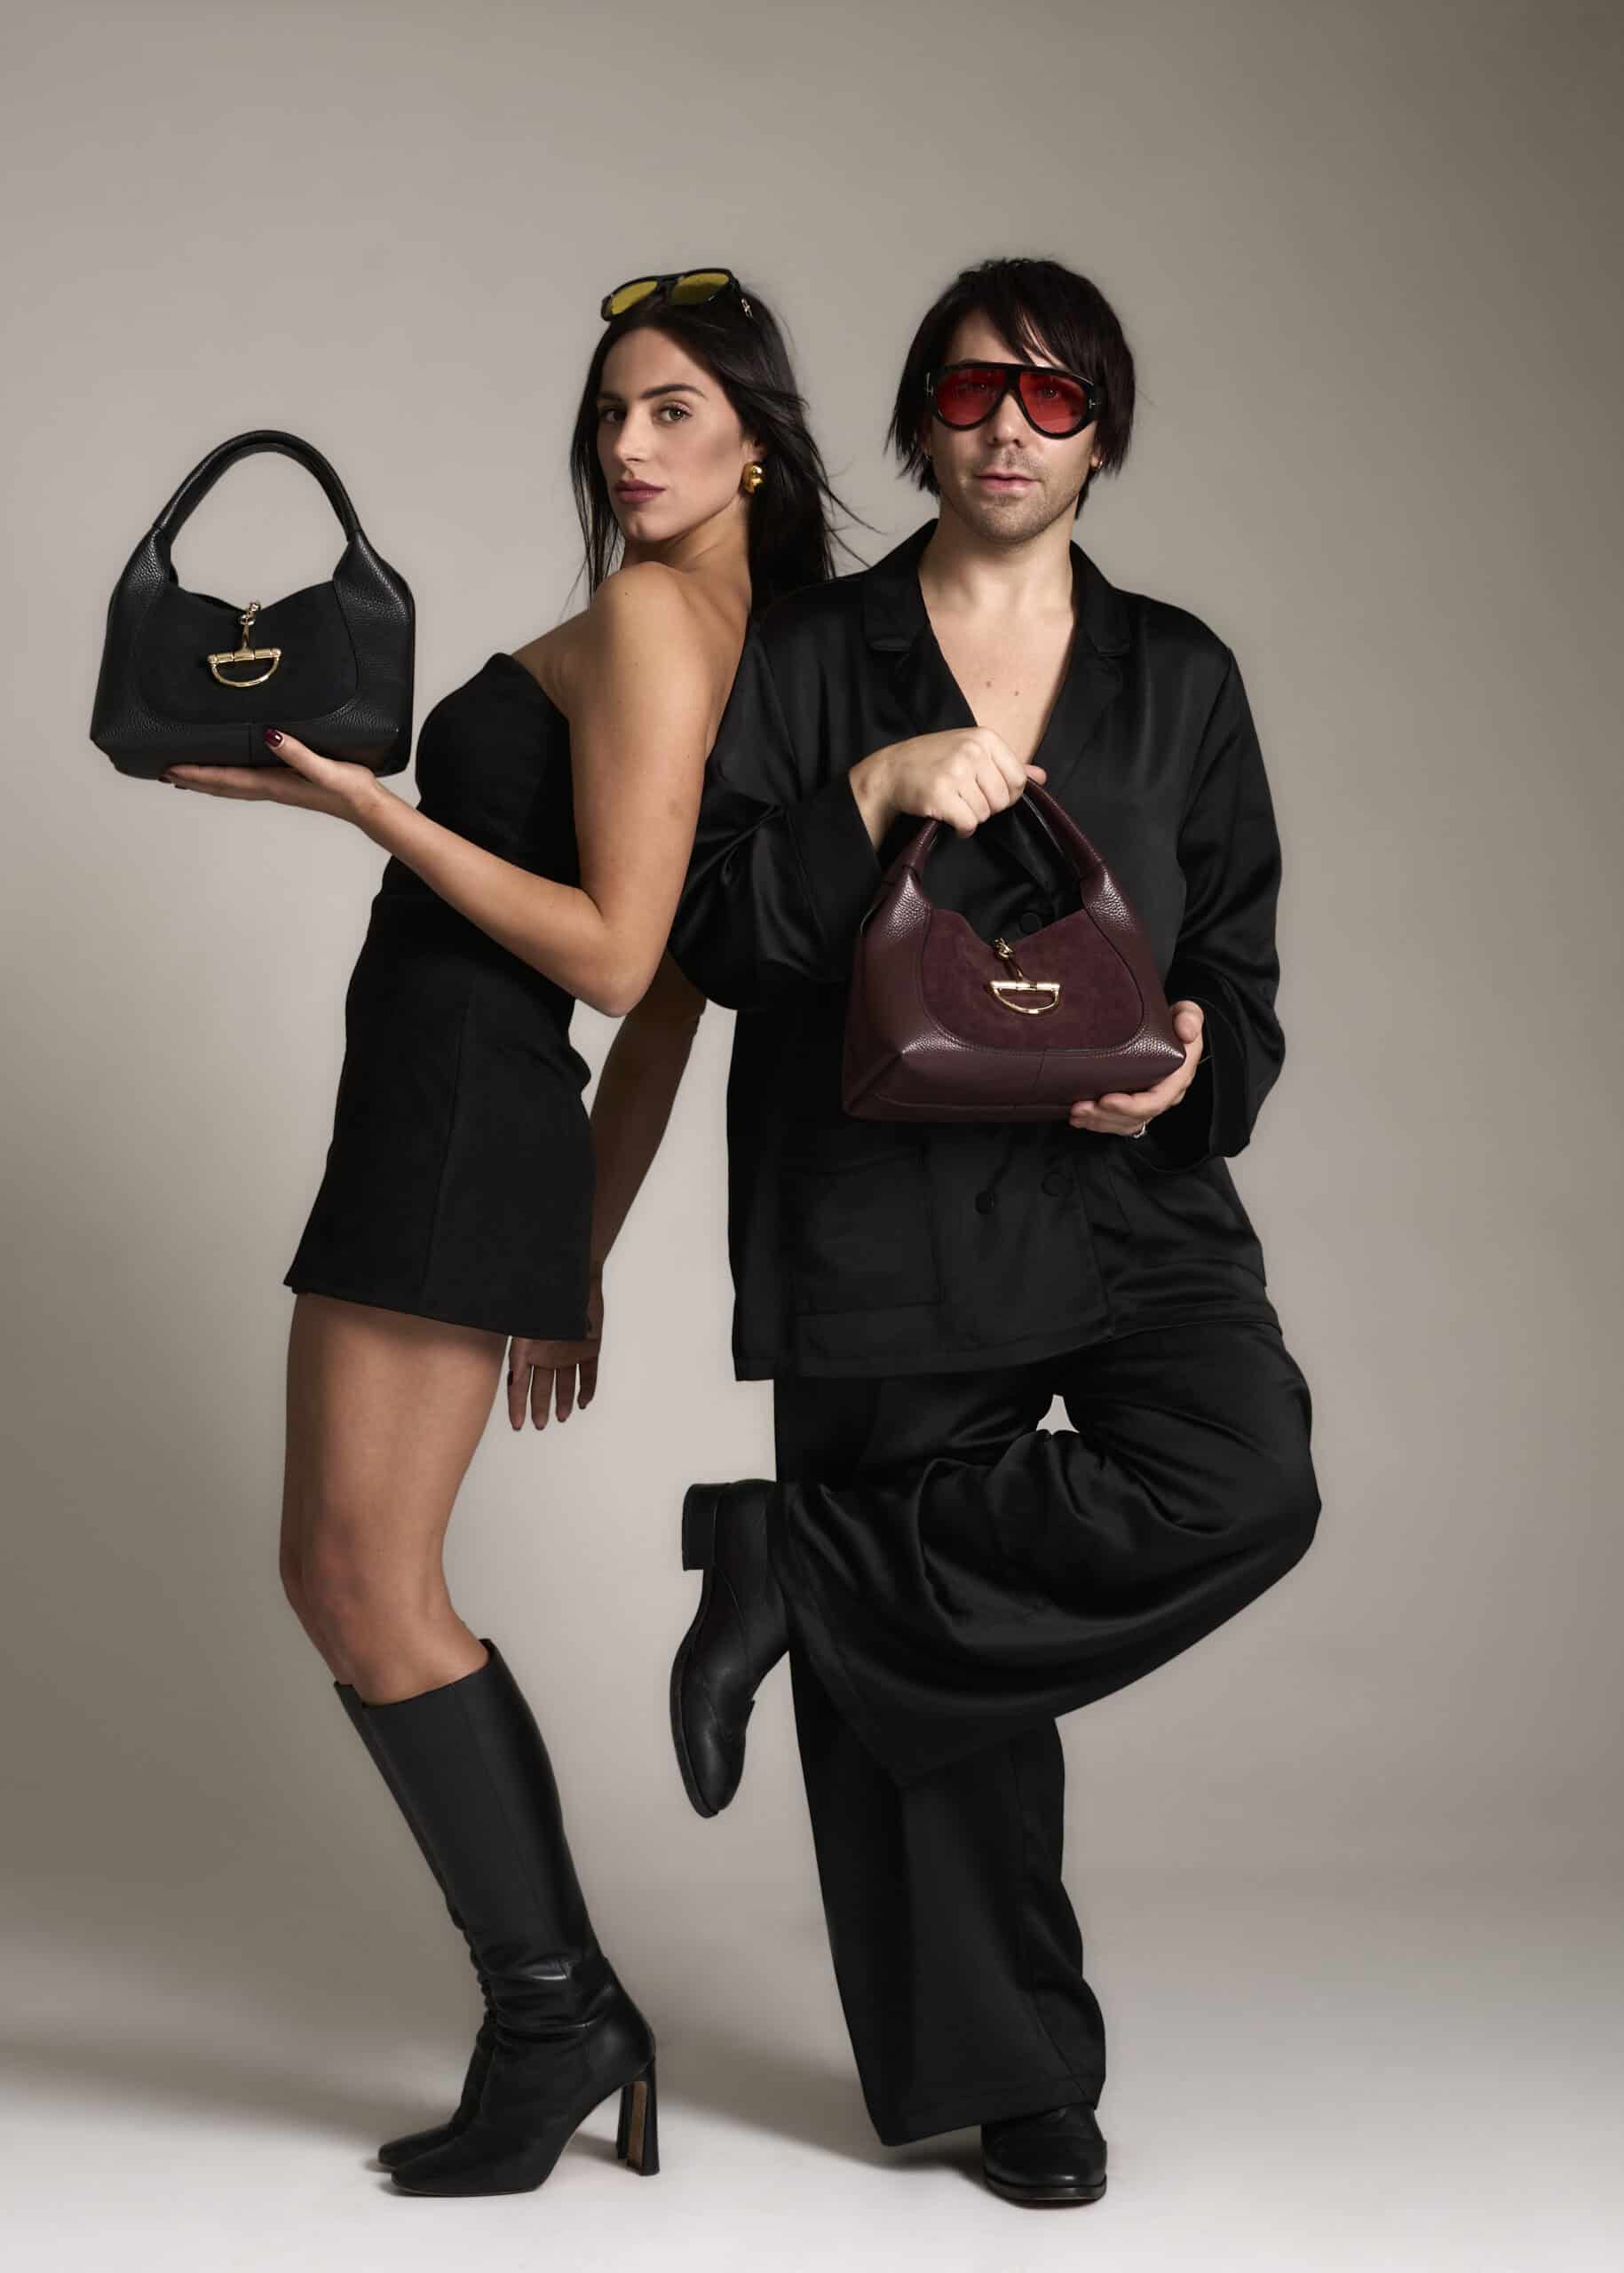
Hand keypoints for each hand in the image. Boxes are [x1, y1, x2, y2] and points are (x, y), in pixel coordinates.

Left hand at [162, 727, 386, 824]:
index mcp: (272, 784)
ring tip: (181, 778)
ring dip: (204, 783)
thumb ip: (298, 754)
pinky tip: (224, 776)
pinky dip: (224, 782)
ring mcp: (275, 789)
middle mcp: (268, 788)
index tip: (169, 769)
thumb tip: (270, 736)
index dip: (195, 774)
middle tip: (162, 772)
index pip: (224, 779)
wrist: (366, 806)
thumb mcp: (324, 769)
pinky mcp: (284, 785)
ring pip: (229, 787)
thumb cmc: (349, 787)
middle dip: (190, 780)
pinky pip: (243, 784)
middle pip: (219, 786)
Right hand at [505, 1270, 602, 1429]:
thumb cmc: (546, 1302)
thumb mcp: (528, 1329)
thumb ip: (520, 1354)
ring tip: (561, 1418)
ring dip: (563, 1401)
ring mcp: (570, 1352)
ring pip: (565, 1383)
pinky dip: (587, 1388)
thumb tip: (514, 1378)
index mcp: (530, 1351)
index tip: (519, 1424)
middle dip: (540, 1407)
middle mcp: (549, 1354)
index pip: (520, 1384)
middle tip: (540, 1425)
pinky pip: (589, 1373)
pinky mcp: (590, 1348)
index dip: (518, 1405)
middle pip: (542, 1387)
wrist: (574, 1279)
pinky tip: (583, 1402)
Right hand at [849, 728, 1044, 847]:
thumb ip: (1008, 763)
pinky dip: (961, 829)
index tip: (989, 793)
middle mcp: (972, 752)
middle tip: (966, 799)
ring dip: (971, 817)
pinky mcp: (941, 794)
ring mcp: (956, 772)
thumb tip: (1042, 776)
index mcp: (985, 738)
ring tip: (955, 805)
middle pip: (1003, 800)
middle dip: (988, 807)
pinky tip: (950, 818)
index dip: (1007, 795)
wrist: (892, 769)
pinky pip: (968, 824)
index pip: (1019, 779)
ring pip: (985, 814)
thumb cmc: (935, 760)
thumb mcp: (972, 750)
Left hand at [1069, 1001, 1204, 1137]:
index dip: (1131, 1105)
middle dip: (1106, 1115)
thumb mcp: (1187, 1013)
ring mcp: (1150, 1102)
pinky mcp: (1137, 1105)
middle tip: (1080, 1107)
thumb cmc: (1175, 1022)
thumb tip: (1187, 1033)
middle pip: (1136, 1116)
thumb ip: (1190, 1018)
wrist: (1170, 1028)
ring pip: (1125, 1123)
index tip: (1106, 1099)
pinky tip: (1080, 1119)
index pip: (1156, 1100)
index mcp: (1178, 1076)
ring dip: (1098, 1122)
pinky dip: (1098, 1124)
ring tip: (1076, 1114)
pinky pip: (1119, 1123)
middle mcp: (1166, 1094)